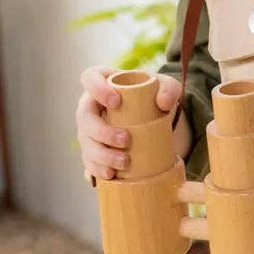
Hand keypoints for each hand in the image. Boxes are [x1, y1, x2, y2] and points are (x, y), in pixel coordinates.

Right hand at [76, 66, 188, 180]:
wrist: (153, 116)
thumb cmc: (153, 94)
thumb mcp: (166, 86)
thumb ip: (169, 89)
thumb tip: (163, 104)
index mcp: (102, 81)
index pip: (89, 78)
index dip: (97, 90)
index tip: (116, 102)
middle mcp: (90, 105)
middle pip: (84, 117)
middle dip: (102, 132)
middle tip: (126, 140)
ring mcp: (88, 129)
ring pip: (85, 143)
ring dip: (102, 155)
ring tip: (124, 163)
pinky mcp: (93, 150)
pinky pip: (88, 161)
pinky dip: (97, 169)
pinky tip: (111, 175)